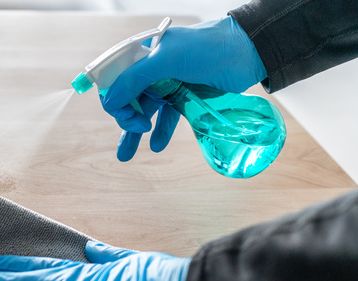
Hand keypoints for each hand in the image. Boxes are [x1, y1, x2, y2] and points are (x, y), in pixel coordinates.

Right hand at [102, 16, 266, 160]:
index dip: (113, 98)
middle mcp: (152, 70)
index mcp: (143, 54)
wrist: (247, 53)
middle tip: (137, 128)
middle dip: (125, 118)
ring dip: (133, 133)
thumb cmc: (208, 48)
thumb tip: (110, 101)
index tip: (124, 114)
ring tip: (126, 156)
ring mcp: (167, 85)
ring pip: (143, 112)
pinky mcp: (184, 98)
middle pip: (126, 98)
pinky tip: (157, 145)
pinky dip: (160, 133)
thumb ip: (136, 78)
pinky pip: (166, 118)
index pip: (115, 79)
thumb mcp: (169, 59)